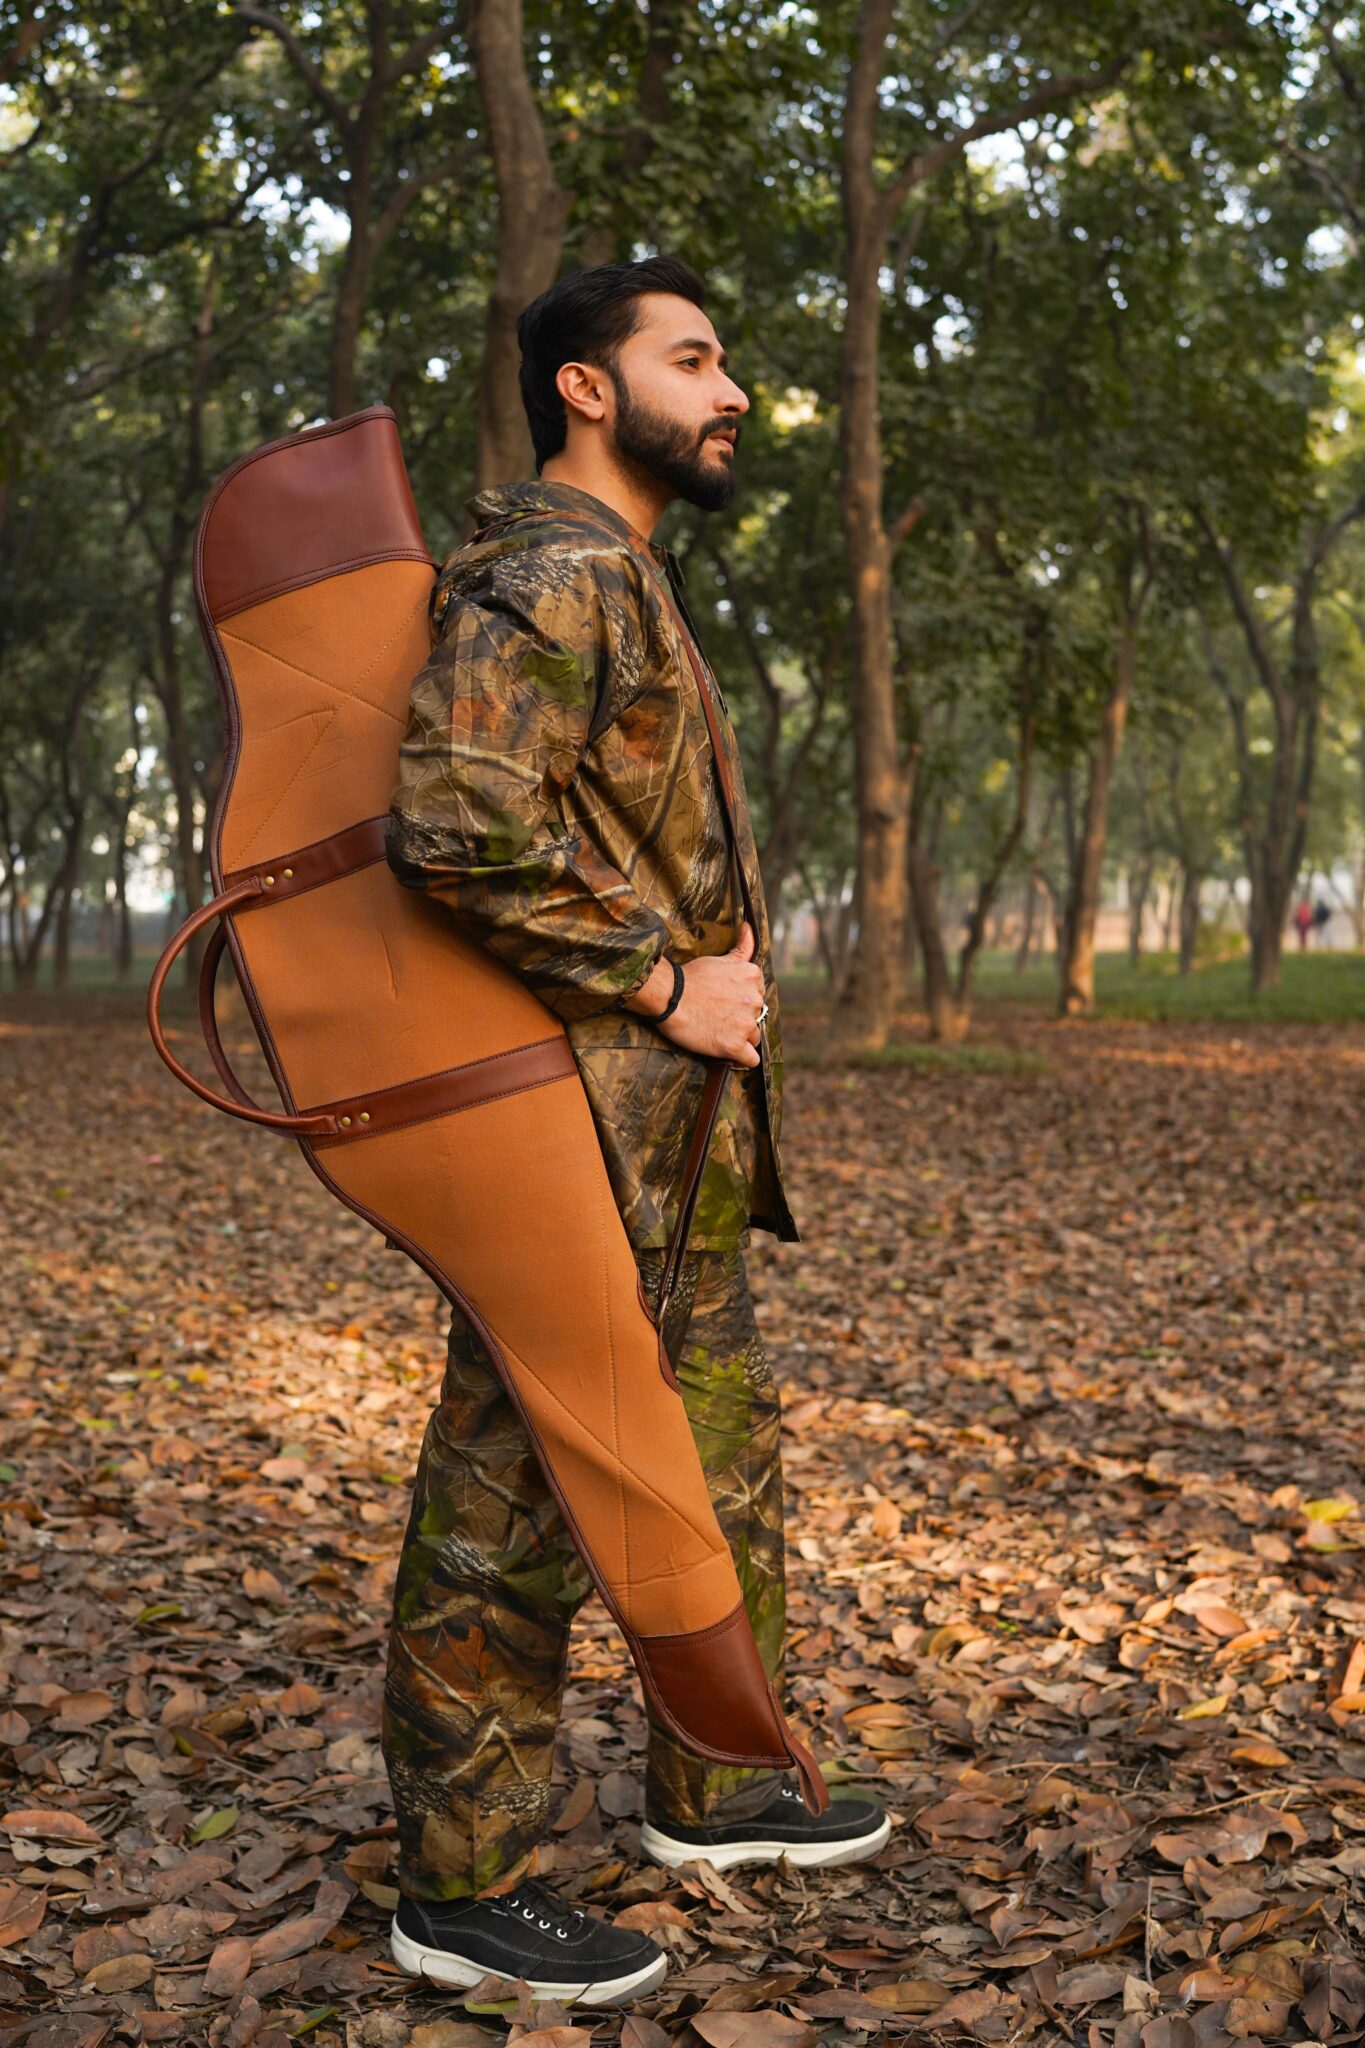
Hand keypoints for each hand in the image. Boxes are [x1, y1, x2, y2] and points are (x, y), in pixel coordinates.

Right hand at [655, 920, 763, 1067]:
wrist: (669, 997)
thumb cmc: (691, 978)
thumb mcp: (719, 959)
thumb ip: (742, 947)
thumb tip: (749, 926)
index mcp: (752, 976)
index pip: (758, 994)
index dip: (741, 1000)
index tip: (725, 1001)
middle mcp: (754, 1000)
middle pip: (757, 1016)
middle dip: (741, 1019)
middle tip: (718, 1017)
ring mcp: (745, 1024)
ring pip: (754, 1037)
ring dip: (740, 1038)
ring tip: (719, 1032)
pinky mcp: (734, 1046)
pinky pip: (751, 1059)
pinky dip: (742, 1058)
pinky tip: (729, 1051)